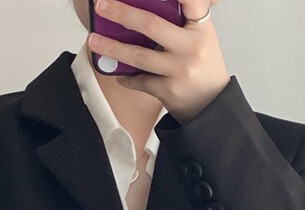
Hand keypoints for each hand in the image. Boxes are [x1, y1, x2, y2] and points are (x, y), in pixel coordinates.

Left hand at [87, 0, 229, 122]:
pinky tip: (117, 72)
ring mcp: (180, 70)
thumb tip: (143, 7)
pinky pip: (140, 81)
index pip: (192, 1)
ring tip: (93, 41)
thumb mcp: (202, 37)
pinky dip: (126, 77)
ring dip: (112, 48)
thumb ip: (182, 20)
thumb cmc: (202, 65)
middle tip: (101, 6)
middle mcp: (192, 47)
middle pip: (151, 25)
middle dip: (122, 14)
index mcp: (201, 28)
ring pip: (139, 56)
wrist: (211, 104)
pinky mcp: (169, 91)